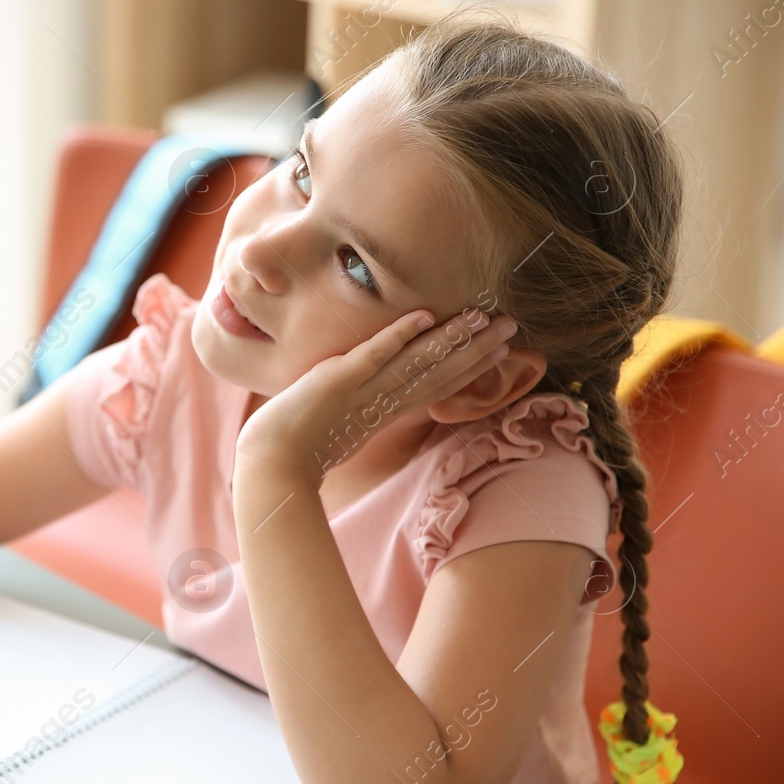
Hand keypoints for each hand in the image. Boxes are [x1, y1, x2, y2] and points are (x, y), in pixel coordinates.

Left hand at [236, 305, 514, 479]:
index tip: (499, 351)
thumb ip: (361, 410)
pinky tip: (422, 317)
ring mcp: (361, 392)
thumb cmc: (299, 449)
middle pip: (439, 374)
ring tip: (483, 318)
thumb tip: (370, 399)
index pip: (437, 388)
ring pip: (415, 363)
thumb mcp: (342, 428)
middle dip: (476, 351)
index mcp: (384, 414)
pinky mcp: (337, 381)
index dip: (470, 368)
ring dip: (450, 339)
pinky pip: (373, 356)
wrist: (272, 465)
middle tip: (512, 328)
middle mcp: (381, 404)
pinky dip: (396, 337)